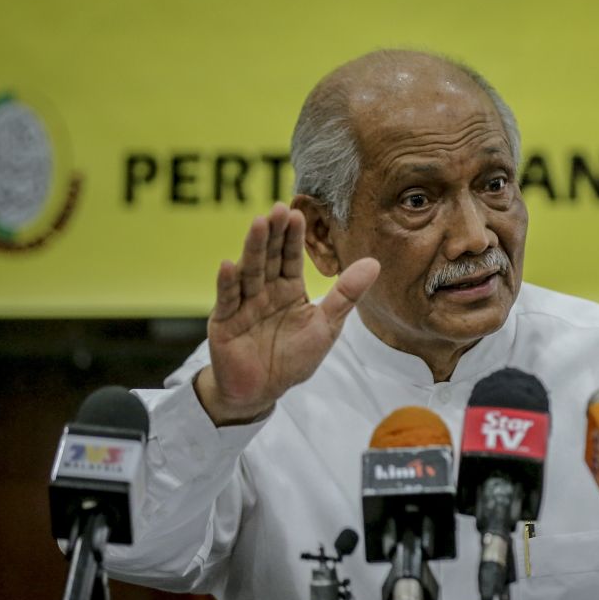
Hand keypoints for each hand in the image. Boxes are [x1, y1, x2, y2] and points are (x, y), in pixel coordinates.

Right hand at [195, 203, 379, 425]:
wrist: (263, 390)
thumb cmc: (293, 357)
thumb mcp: (326, 325)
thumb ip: (347, 294)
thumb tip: (374, 263)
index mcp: (288, 289)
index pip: (290, 258)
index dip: (293, 238)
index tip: (297, 214)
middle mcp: (264, 291)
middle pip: (268, 258)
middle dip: (273, 234)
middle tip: (277, 209)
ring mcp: (242, 304)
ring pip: (249, 272)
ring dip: (252, 248)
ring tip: (258, 224)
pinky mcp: (224, 322)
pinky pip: (227, 300)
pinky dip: (227, 284)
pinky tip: (229, 265)